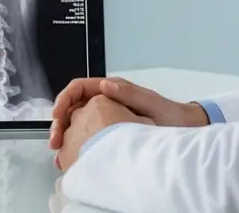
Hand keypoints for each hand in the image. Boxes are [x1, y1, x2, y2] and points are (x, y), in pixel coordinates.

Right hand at [49, 76, 207, 148]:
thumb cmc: (171, 116)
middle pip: (73, 105)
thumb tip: (104, 86)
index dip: (64, 100)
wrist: (184, 129)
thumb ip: (128, 93)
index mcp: (112, 88)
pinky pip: (86, 131)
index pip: (78, 88)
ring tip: (59, 150)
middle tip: (55, 140)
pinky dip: (76, 141)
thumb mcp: (151, 103)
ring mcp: (106, 113)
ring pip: (76, 120)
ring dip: (65, 133)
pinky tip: (72, 153)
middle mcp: (106, 98)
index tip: (57, 115)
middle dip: (60, 121)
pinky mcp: (109, 128)